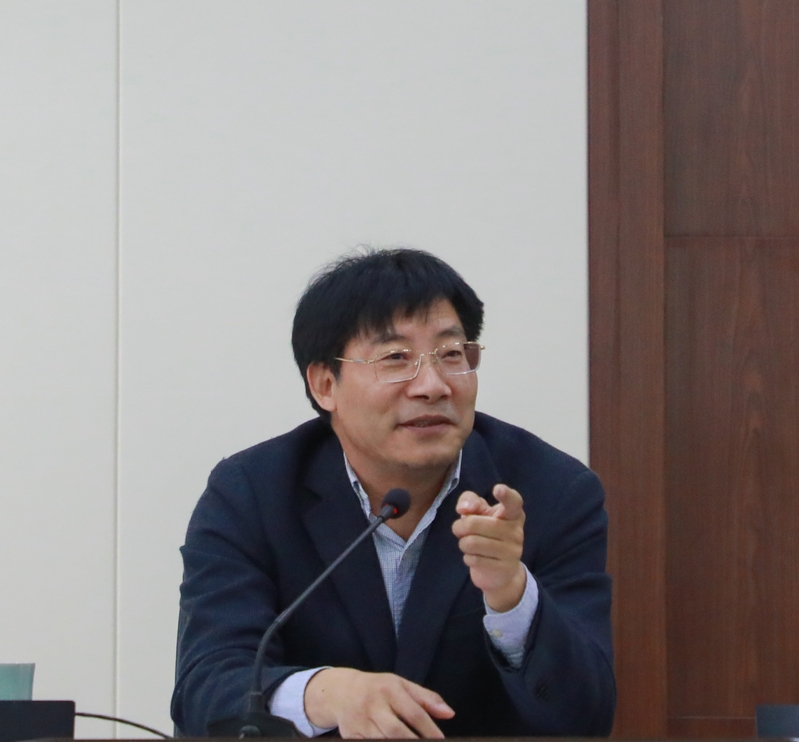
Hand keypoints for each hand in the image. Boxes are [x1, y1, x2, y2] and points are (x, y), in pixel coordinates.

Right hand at [304, 667, 454, 738]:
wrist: (342, 691)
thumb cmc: (378, 688)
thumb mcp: (401, 685)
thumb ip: (426, 698)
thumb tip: (449, 713)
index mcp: (389, 689)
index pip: (413, 711)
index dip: (429, 729)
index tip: (440, 740)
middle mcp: (374, 704)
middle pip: (396, 731)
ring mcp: (360, 721)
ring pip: (381, 741)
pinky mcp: (350, 735)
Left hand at [452, 484, 526, 611]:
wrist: (501, 572)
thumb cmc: (487, 533)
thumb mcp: (480, 513)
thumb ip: (470, 501)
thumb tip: (464, 509)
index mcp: (513, 513)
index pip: (513, 501)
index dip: (506, 494)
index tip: (497, 489)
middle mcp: (516, 531)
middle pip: (474, 523)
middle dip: (459, 526)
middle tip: (460, 529)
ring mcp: (512, 551)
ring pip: (471, 543)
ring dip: (462, 543)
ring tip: (467, 543)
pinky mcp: (504, 568)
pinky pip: (473, 559)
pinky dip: (468, 557)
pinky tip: (474, 557)